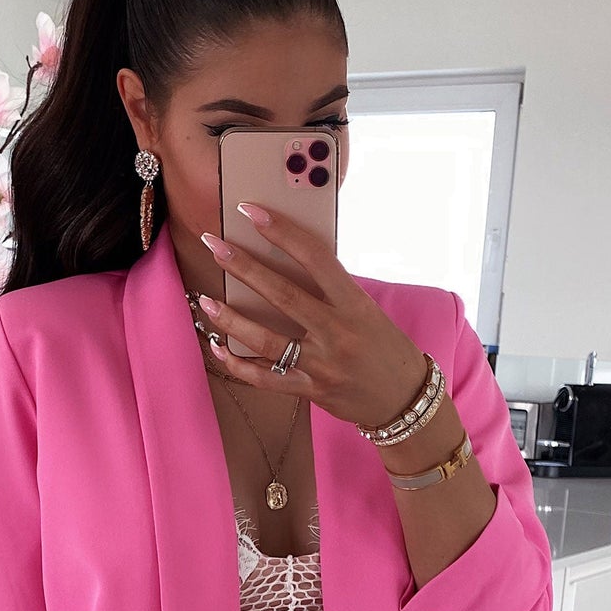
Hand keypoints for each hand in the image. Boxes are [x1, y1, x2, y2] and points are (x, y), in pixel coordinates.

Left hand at [197, 203, 429, 432]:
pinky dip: (239, 364)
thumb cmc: (385, 347)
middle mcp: (338, 333)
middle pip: (283, 296)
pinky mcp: (312, 390)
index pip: (316, 258)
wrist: (404, 399)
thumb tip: (287, 265)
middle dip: (244, 268)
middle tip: (215, 246)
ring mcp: (323, 364)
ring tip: (206, 301)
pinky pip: (267, 379)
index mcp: (355, 304)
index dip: (282, 232)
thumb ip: (332, 292)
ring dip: (232, 320)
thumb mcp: (367, 311)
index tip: (252, 212)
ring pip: (267, 341)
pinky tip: (218, 347)